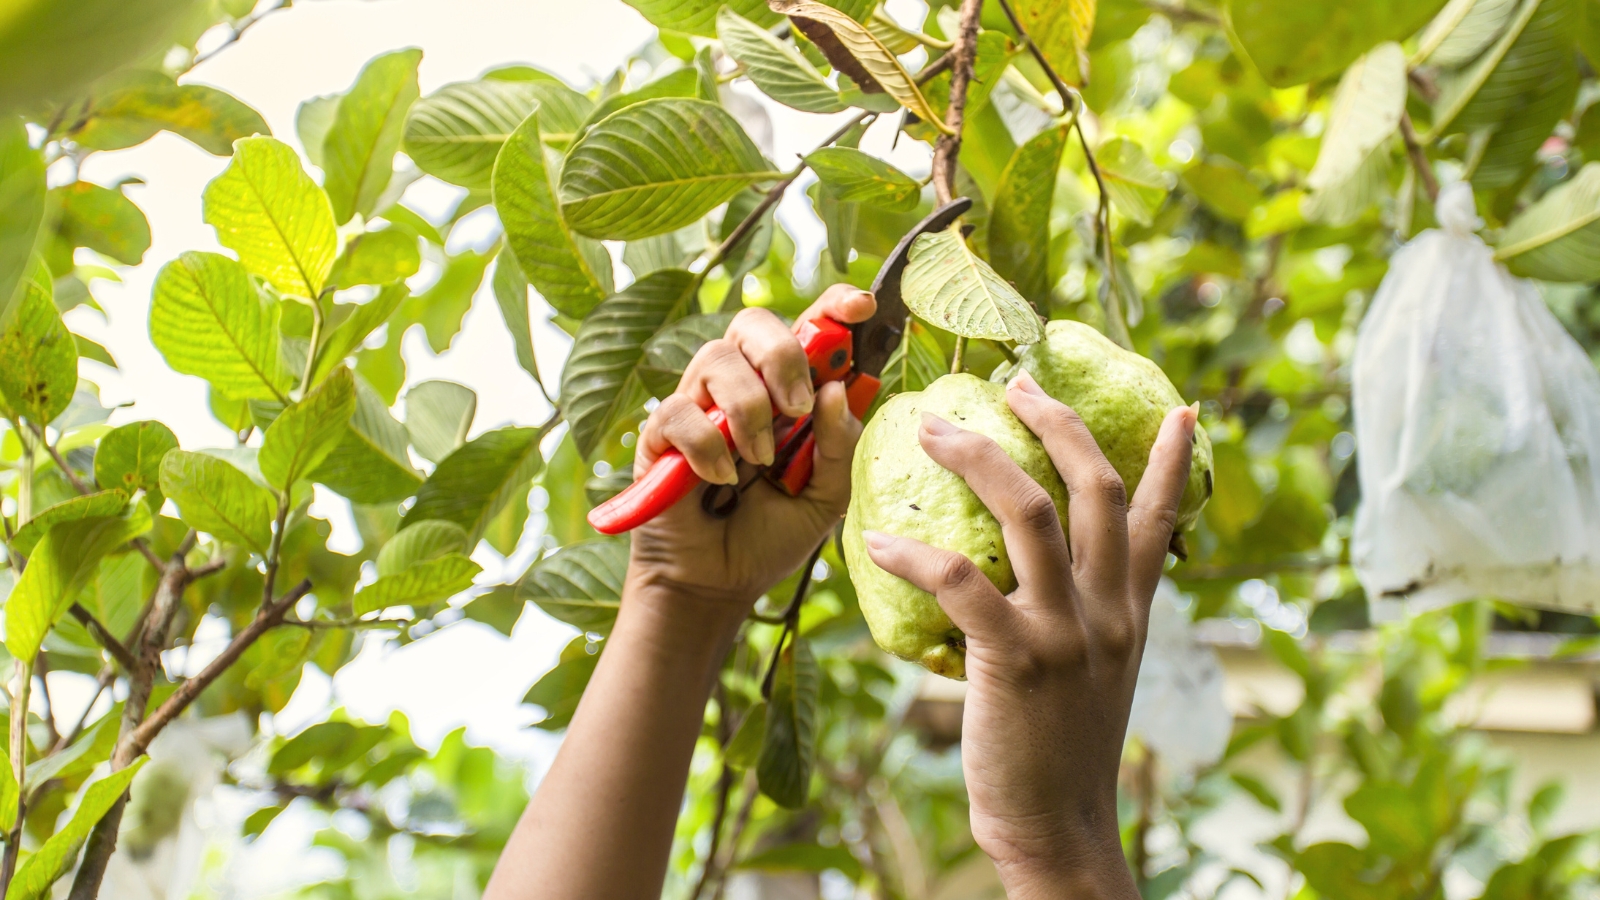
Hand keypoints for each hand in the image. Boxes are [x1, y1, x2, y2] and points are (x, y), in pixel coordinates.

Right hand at [628, 285, 874, 619]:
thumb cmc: (770, 535)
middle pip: (752, 324)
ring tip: (761, 460)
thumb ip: (837, 444)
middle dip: (783, 354)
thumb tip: (835, 389)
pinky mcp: (659, 436)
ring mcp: (698, 406)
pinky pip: (680, 412)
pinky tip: (722, 480)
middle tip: (798, 407)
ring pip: (716, 358)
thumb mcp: (826, 496)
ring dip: (749, 408)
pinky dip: (708, 446)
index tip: (860, 308)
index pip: (808, 329)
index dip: (832, 307)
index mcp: (786, 392)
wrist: (717, 585)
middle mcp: (741, 387)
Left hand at [862, 371, 1196, 898]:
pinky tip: (877, 542)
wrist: (1060, 829)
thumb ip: (1083, 619)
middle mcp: (1109, 610)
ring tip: (932, 429)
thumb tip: (1037, 579)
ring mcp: (1069, 631)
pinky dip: (914, 555)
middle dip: (1058, 423)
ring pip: (1032, 512)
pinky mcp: (1017, 660)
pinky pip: (960, 584)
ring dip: (980, 458)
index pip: (1159, 519)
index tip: (1180, 409)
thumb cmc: (1060, 752)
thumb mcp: (1093, 674)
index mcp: (1130, 611)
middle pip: (1096, 486)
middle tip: (1017, 382)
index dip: (1172, 461)